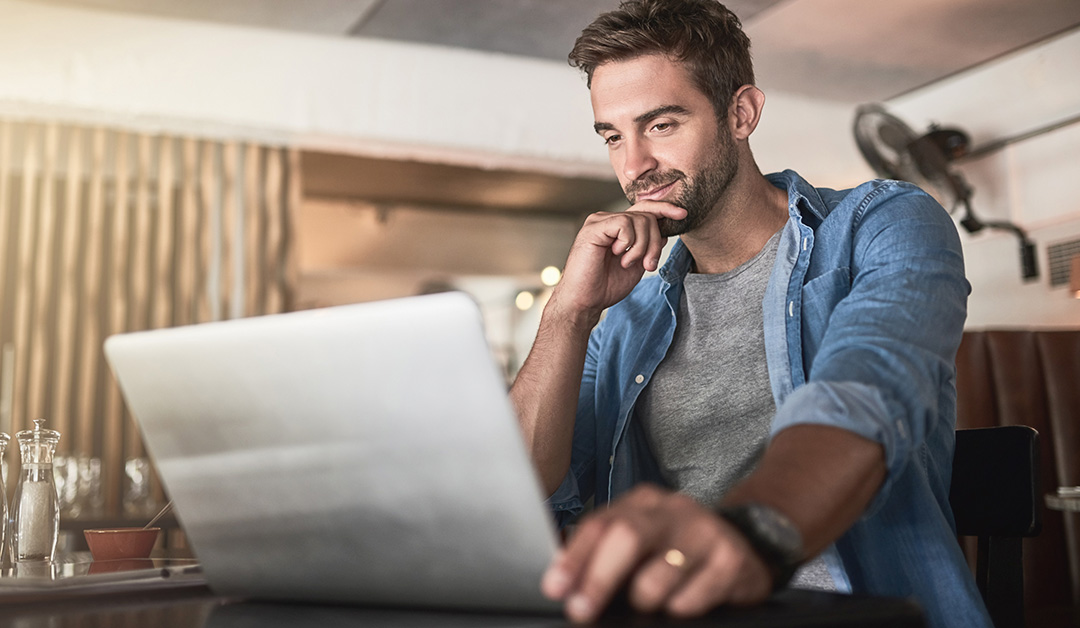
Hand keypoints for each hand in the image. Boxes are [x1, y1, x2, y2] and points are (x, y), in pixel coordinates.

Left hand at [540, 485, 772, 622]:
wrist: (746, 548)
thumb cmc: (678, 550)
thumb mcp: (642, 542)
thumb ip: (605, 552)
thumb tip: (563, 581)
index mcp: (642, 503)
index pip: (599, 524)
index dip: (574, 557)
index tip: (555, 587)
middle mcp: (672, 510)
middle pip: (627, 537)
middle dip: (598, 579)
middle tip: (582, 610)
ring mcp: (704, 531)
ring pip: (659, 573)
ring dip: (644, 599)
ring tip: (646, 604)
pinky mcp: (731, 559)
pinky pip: (694, 596)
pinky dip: (680, 608)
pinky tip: (682, 604)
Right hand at [550, 202, 686, 319]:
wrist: (585, 301)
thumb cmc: (605, 286)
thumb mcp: (637, 264)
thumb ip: (649, 247)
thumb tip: (665, 231)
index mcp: (617, 228)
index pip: (645, 210)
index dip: (665, 209)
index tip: (682, 215)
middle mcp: (608, 220)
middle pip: (647, 215)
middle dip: (655, 241)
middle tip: (649, 264)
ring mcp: (600, 221)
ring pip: (639, 220)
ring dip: (642, 246)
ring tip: (628, 263)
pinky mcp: (594, 227)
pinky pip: (624, 224)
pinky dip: (628, 243)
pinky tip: (618, 255)